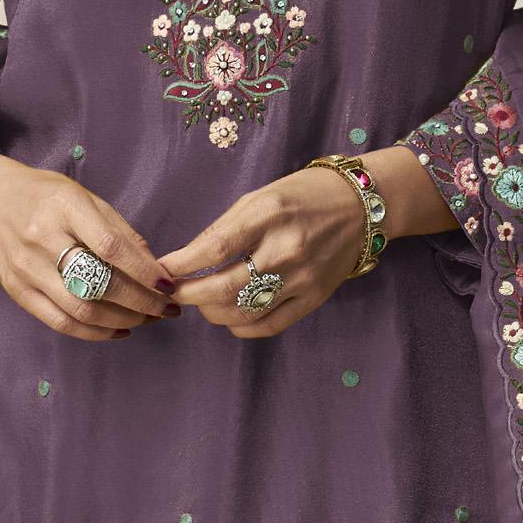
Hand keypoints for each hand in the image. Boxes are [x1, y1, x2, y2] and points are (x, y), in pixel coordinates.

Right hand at [0, 148, 177, 340]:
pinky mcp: (17, 290)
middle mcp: (42, 238)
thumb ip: (118, 229)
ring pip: (81, 308)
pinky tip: (119, 330)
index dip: (143, 270)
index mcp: (64, 207)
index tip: (168, 284)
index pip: (110, 246)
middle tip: (165, 308)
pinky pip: (60, 322)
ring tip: (147, 319)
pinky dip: (95, 332)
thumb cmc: (45, 196)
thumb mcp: (84, 197)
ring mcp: (26, 268)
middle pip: (98, 282)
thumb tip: (154, 266)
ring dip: (122, 320)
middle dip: (140, 302)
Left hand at [154, 165, 371, 338]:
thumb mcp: (259, 198)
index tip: (161, 271)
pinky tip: (230, 315)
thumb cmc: (302, 196)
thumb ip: (223, 229)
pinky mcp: (314, 298)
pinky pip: (268, 325)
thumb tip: (185, 260)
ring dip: (212, 312)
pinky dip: (240, 326)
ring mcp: (302, 277)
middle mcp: (286, 248)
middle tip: (172, 294)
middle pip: (225, 288)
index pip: (214, 248)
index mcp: (268, 214)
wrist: (360, 206)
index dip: (181, 265)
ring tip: (202, 302)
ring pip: (243, 312)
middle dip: (189, 295)